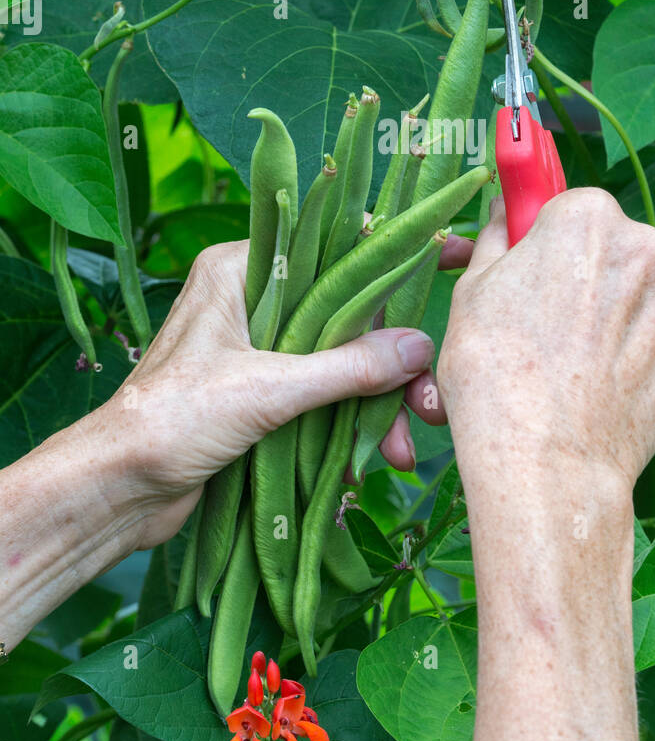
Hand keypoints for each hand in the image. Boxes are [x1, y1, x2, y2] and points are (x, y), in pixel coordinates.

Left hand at [81, 237, 468, 548]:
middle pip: (347, 315)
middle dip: (392, 363)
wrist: (116, 492)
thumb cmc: (171, 420)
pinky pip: (321, 399)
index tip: (452, 255)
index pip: (333, 248)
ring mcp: (256, 351)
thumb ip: (346, 368)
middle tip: (428, 402)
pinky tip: (368, 462)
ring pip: (339, 362)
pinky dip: (348, 427)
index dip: (394, 256)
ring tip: (399, 453)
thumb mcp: (268, 390)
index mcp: (241, 272)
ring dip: (375, 406)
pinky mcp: (259, 397)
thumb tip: (419, 347)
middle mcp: (250, 302)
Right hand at [438, 189, 654, 492]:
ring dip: (618, 319)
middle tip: (546, 328)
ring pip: (644, 297)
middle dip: (587, 279)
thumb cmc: (496, 375)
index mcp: (588, 217)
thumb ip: (499, 237)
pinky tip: (606, 387)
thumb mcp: (473, 290)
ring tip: (575, 367)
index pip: (571, 209)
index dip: (548, 242)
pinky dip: (643, 359)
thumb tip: (505, 211)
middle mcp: (646, 246)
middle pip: (614, 251)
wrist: (543, 464)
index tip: (534, 268)